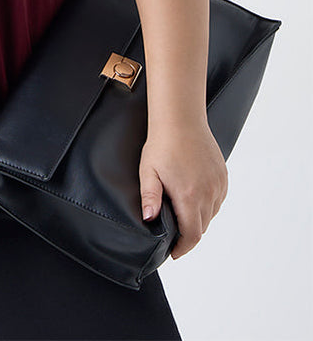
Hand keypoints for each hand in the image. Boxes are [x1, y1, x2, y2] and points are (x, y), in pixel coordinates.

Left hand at [139, 119, 228, 260]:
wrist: (180, 119)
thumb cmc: (162, 144)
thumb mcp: (149, 171)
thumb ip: (150, 197)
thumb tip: (150, 220)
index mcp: (189, 195)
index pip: (192, 235)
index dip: (183, 248)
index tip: (173, 253)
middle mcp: (208, 193)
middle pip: (201, 227)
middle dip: (188, 234)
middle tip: (174, 235)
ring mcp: (218, 184)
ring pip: (211, 214)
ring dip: (199, 219)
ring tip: (182, 215)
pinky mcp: (223, 176)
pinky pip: (218, 199)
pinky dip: (208, 204)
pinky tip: (194, 198)